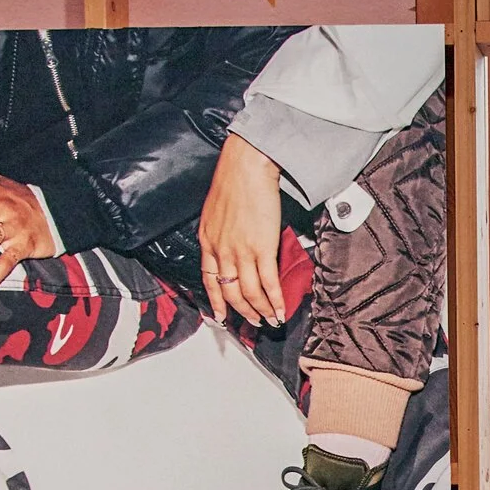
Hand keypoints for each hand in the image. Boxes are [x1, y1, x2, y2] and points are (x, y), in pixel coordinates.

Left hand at [199, 132, 288, 327]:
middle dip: (243, 312)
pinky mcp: (262, 248)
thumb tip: (234, 244)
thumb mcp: (216, 210)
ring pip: (249, 292)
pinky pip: (268, 283)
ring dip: (261, 311)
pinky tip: (281, 309)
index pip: (209, 280)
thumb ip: (221, 232)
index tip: (222, 316)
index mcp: (208, 241)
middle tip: (253, 322)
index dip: (217, 301)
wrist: (246, 167)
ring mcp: (241, 251)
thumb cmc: (234, 181)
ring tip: (270, 320)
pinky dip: (275, 300)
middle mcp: (221, 250)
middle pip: (231, 291)